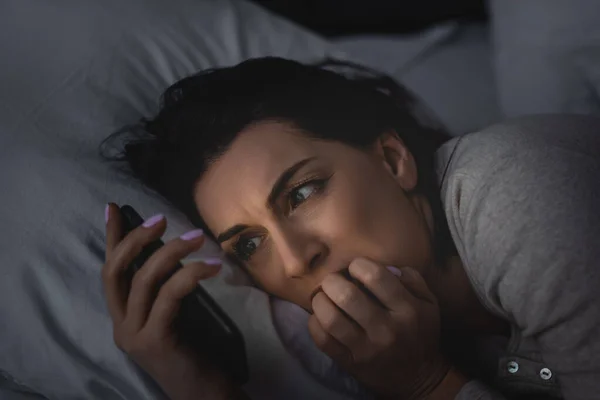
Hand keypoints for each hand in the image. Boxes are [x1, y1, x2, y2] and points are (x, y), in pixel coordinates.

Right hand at [102, 203, 245, 399]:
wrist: (204, 392)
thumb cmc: (194, 351)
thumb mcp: (175, 313)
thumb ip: (166, 287)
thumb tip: (172, 249)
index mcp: (123, 317)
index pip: (111, 271)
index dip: (112, 238)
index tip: (113, 208)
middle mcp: (120, 325)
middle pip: (115, 272)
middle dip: (136, 239)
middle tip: (161, 219)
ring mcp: (134, 334)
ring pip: (144, 280)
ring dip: (172, 251)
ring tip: (199, 237)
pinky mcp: (155, 340)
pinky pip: (169, 296)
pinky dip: (190, 274)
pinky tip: (212, 266)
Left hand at [308, 258, 459, 399]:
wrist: (418, 377)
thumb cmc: (419, 332)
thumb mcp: (428, 303)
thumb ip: (412, 278)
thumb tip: (388, 266)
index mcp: (408, 309)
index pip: (375, 276)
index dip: (358, 265)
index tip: (355, 268)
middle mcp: (387, 329)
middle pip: (347, 295)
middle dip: (332, 281)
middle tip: (333, 281)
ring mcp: (367, 349)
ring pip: (331, 318)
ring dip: (320, 301)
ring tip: (323, 297)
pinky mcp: (351, 363)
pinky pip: (323, 340)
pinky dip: (315, 324)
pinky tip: (320, 317)